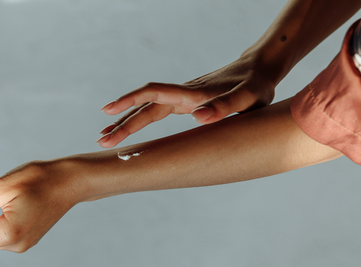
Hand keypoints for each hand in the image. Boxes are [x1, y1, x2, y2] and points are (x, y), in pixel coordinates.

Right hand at [97, 52, 277, 147]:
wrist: (259, 69)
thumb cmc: (256, 85)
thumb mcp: (247, 98)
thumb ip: (224, 107)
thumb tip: (197, 118)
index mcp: (193, 94)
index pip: (153, 95)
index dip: (130, 102)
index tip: (108, 112)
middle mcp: (183, 95)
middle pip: (145, 106)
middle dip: (122, 122)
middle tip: (101, 140)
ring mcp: (183, 98)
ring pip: (147, 109)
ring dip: (127, 122)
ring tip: (107, 136)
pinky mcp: (187, 103)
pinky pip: (157, 111)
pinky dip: (141, 120)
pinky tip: (133, 126)